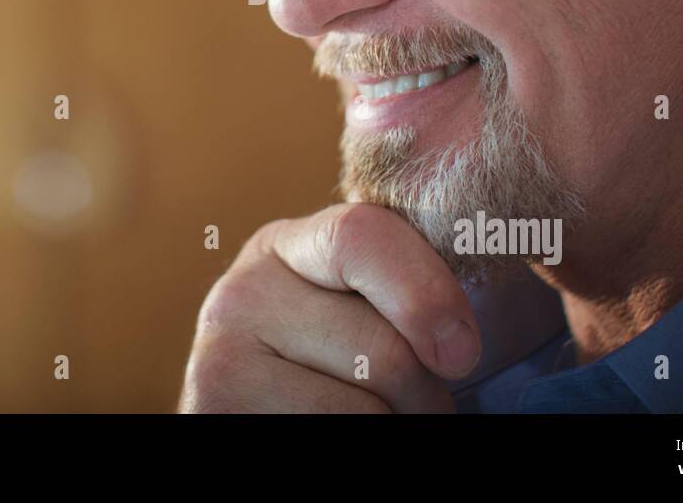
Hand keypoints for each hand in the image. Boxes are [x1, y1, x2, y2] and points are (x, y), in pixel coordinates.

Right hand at [178, 202, 481, 412]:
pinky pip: (334, 433)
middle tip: (413, 406)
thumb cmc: (338, 374)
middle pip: (382, 346)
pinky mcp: (217, 407)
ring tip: (371, 417)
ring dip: (394, 426)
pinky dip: (365, 445)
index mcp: (287, 247)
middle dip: (423, 394)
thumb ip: (401, 288)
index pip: (362, 237)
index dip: (427, 293)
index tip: (463, 354)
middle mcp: (242, 291)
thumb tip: (465, 331)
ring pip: (365, 407)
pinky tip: (333, 429)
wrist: (268, 418)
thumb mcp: (362, 312)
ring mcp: (220, 356)